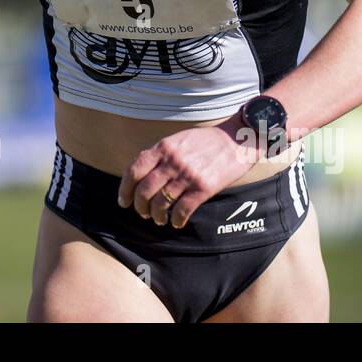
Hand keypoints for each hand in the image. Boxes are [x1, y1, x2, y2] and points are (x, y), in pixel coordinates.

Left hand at [117, 121, 261, 228]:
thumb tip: (141, 174)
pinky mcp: (203, 188)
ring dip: (157, 216)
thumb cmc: (206, 141)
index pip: (134, 170)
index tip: (123, 201)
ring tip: (159, 219)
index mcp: (163, 147)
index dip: (125, 189)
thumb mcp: (178, 139)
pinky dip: (176, 220)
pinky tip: (176, 222)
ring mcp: (188, 175)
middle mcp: (173, 161)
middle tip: (143, 213)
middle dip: (140, 206)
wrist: (237, 140)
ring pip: (161, 203)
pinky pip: (182, 210)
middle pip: (145, 190)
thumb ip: (160, 154)